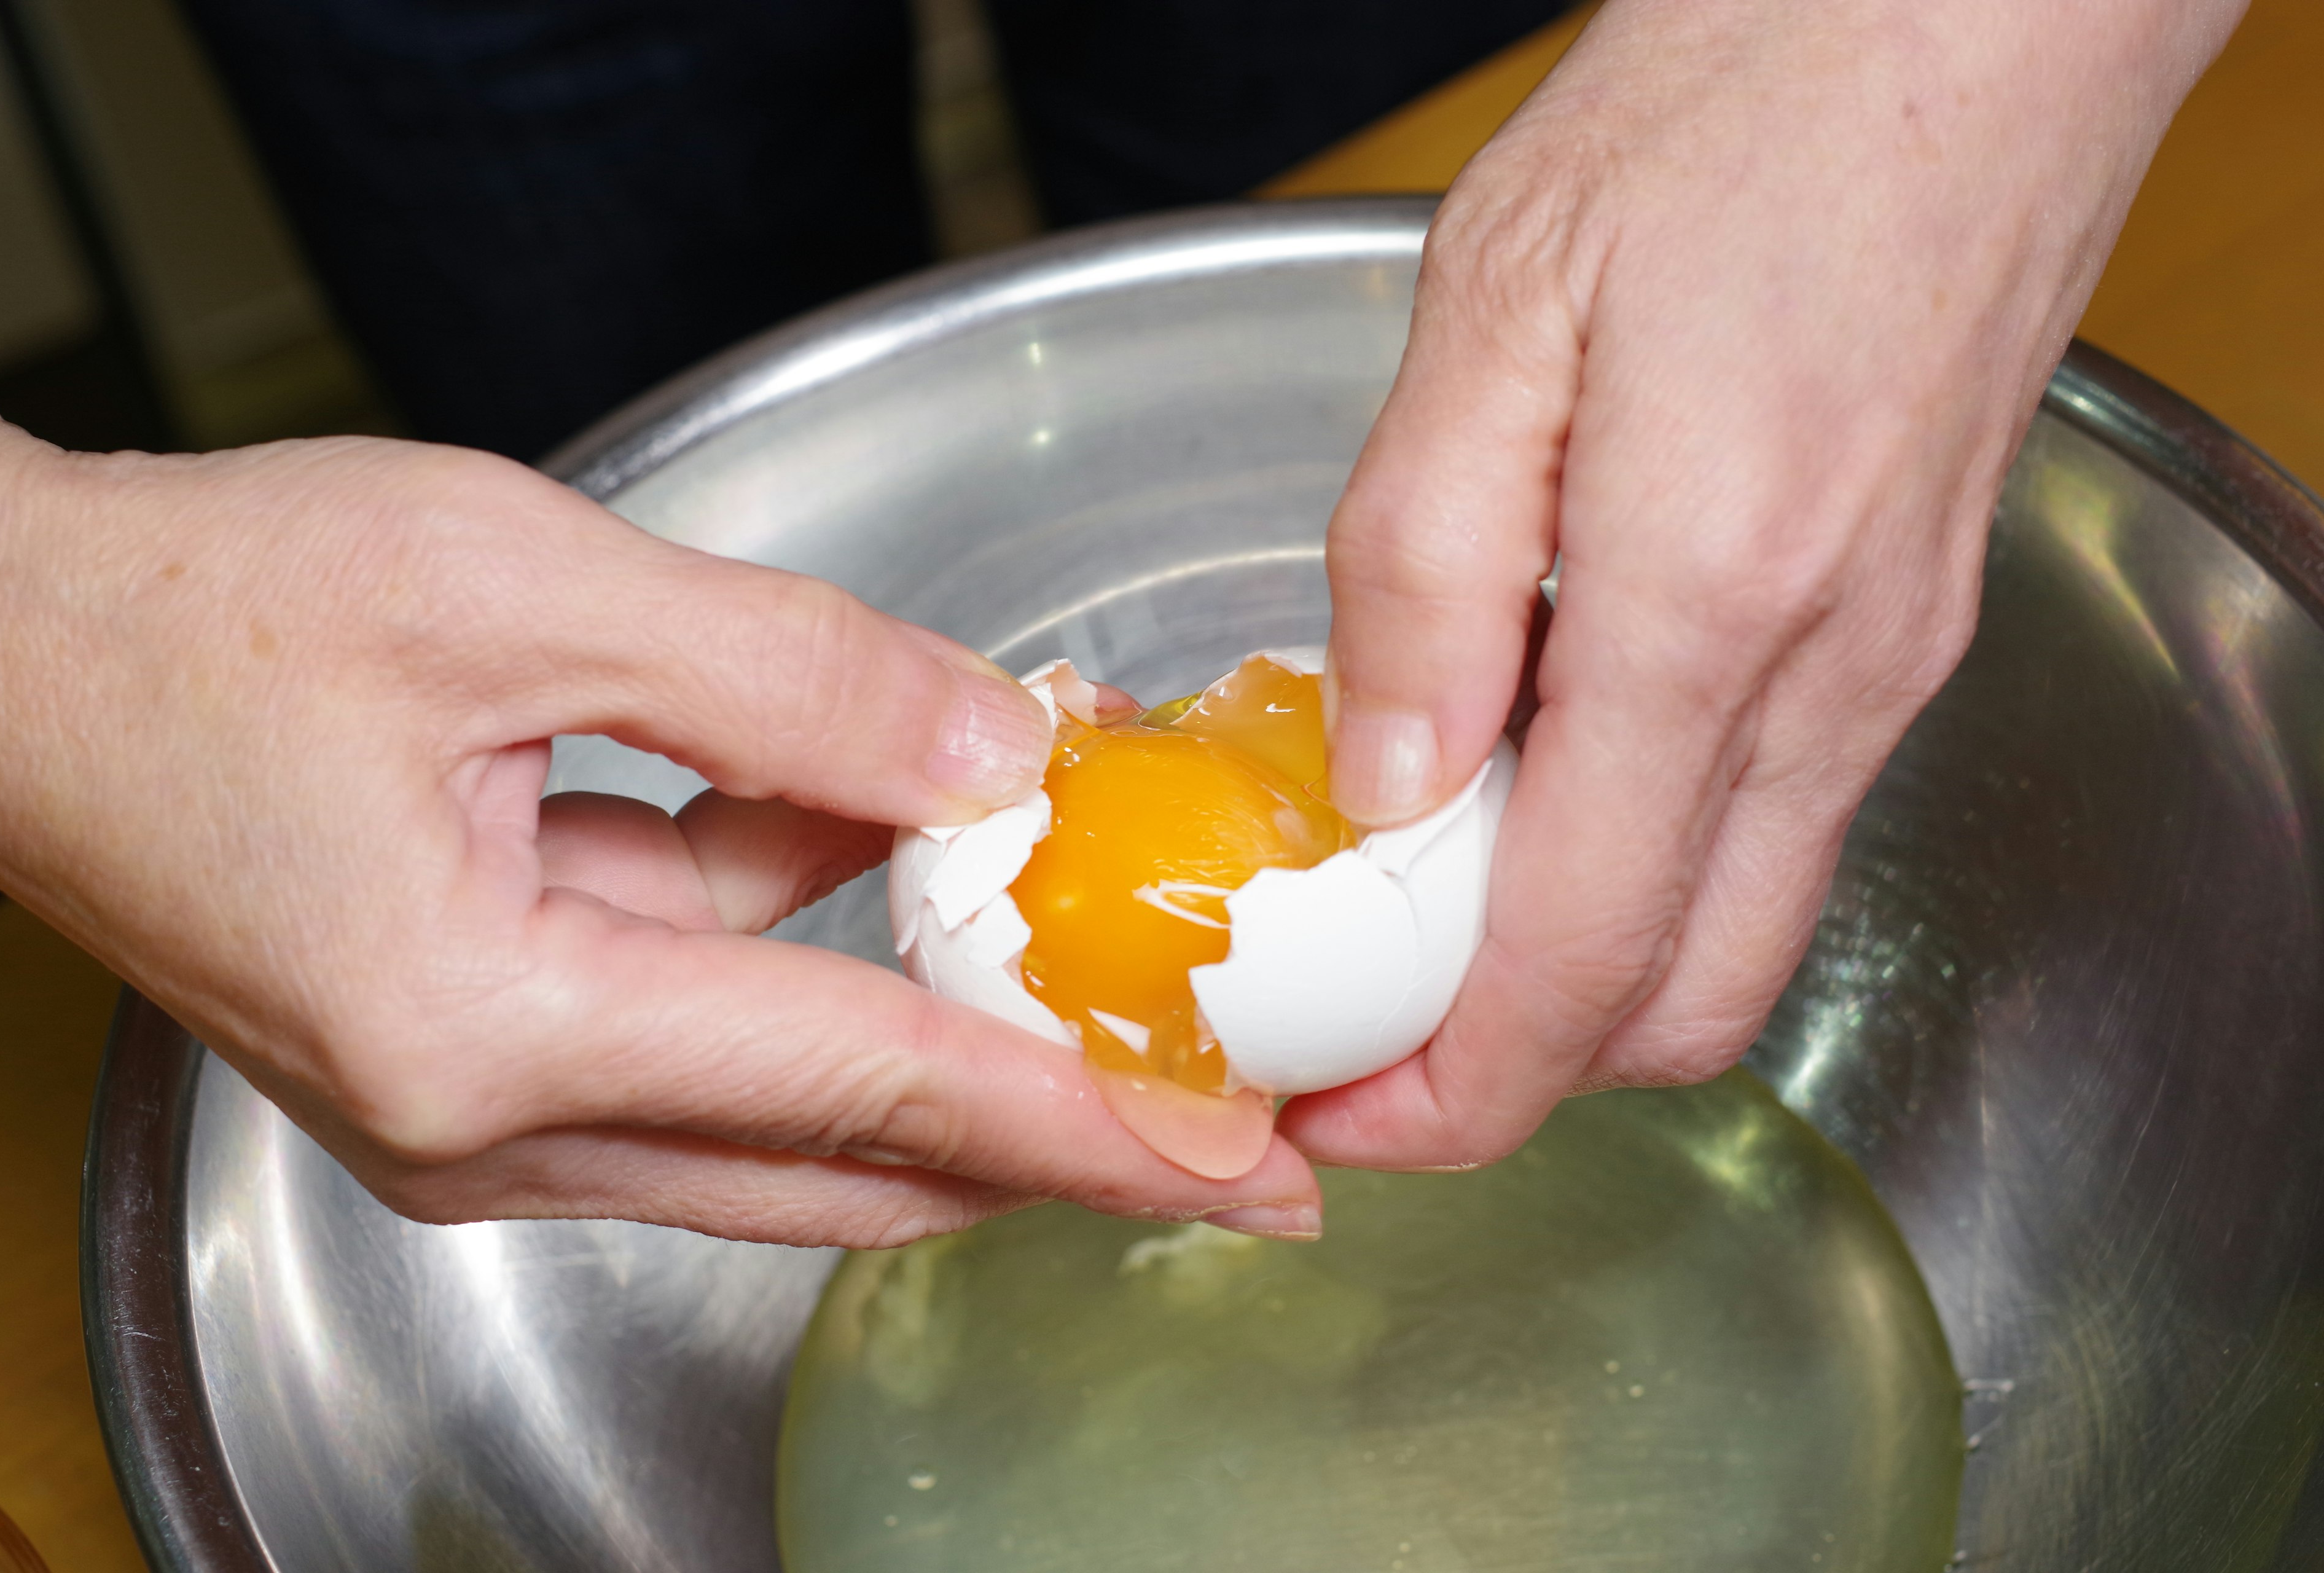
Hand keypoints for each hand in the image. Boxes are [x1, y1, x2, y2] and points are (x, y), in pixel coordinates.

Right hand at [0, 413, 1322, 1243]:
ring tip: (1092, 961)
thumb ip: (784, 678)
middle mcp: (483, 1122)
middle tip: (1223, 1145)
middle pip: (841, 1156)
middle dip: (1043, 1140)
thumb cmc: (200, 611)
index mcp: (488, 1028)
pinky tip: (888, 851)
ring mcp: (474, 1111)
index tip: (1232, 1169)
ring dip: (932, 1031)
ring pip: (779, 1110)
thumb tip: (992, 758)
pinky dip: (805, 954)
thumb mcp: (518, 583)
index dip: (1073, 1123)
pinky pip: (696, 1035)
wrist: (8, 649)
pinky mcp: (476, 1058)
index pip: (860, 1086)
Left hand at [1289, 0, 2244, 1166]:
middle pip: (1680, 1003)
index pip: (1577, 960)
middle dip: (1514, 1071)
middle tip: (1358, 1041)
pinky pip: (1773, 820)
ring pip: (1736, 926)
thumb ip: (1421, 570)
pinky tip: (1537, 780)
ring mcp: (1888, 660)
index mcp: (1710, 604)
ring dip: (1579, 973)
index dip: (1446, 1089)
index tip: (1332, 1122)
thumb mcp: (1497, 309)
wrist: (1965, 9)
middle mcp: (1830, 673)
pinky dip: (1646, 864)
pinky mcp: (1904, 623)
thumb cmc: (1739, 106)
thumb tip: (1381, 788)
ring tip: (1423, 917)